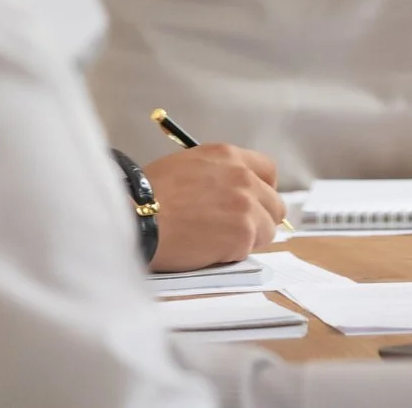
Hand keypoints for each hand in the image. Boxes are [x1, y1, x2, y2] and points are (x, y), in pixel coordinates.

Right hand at [141, 143, 284, 272]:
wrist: (137, 216)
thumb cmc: (149, 194)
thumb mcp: (188, 166)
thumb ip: (217, 176)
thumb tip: (230, 195)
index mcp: (229, 156)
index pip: (268, 171)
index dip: (262, 191)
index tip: (251, 205)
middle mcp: (244, 176)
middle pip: (274, 203)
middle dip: (259, 219)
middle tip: (232, 231)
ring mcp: (247, 204)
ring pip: (267, 229)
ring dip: (247, 239)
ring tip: (215, 242)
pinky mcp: (244, 232)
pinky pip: (250, 249)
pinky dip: (233, 254)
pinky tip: (207, 250)